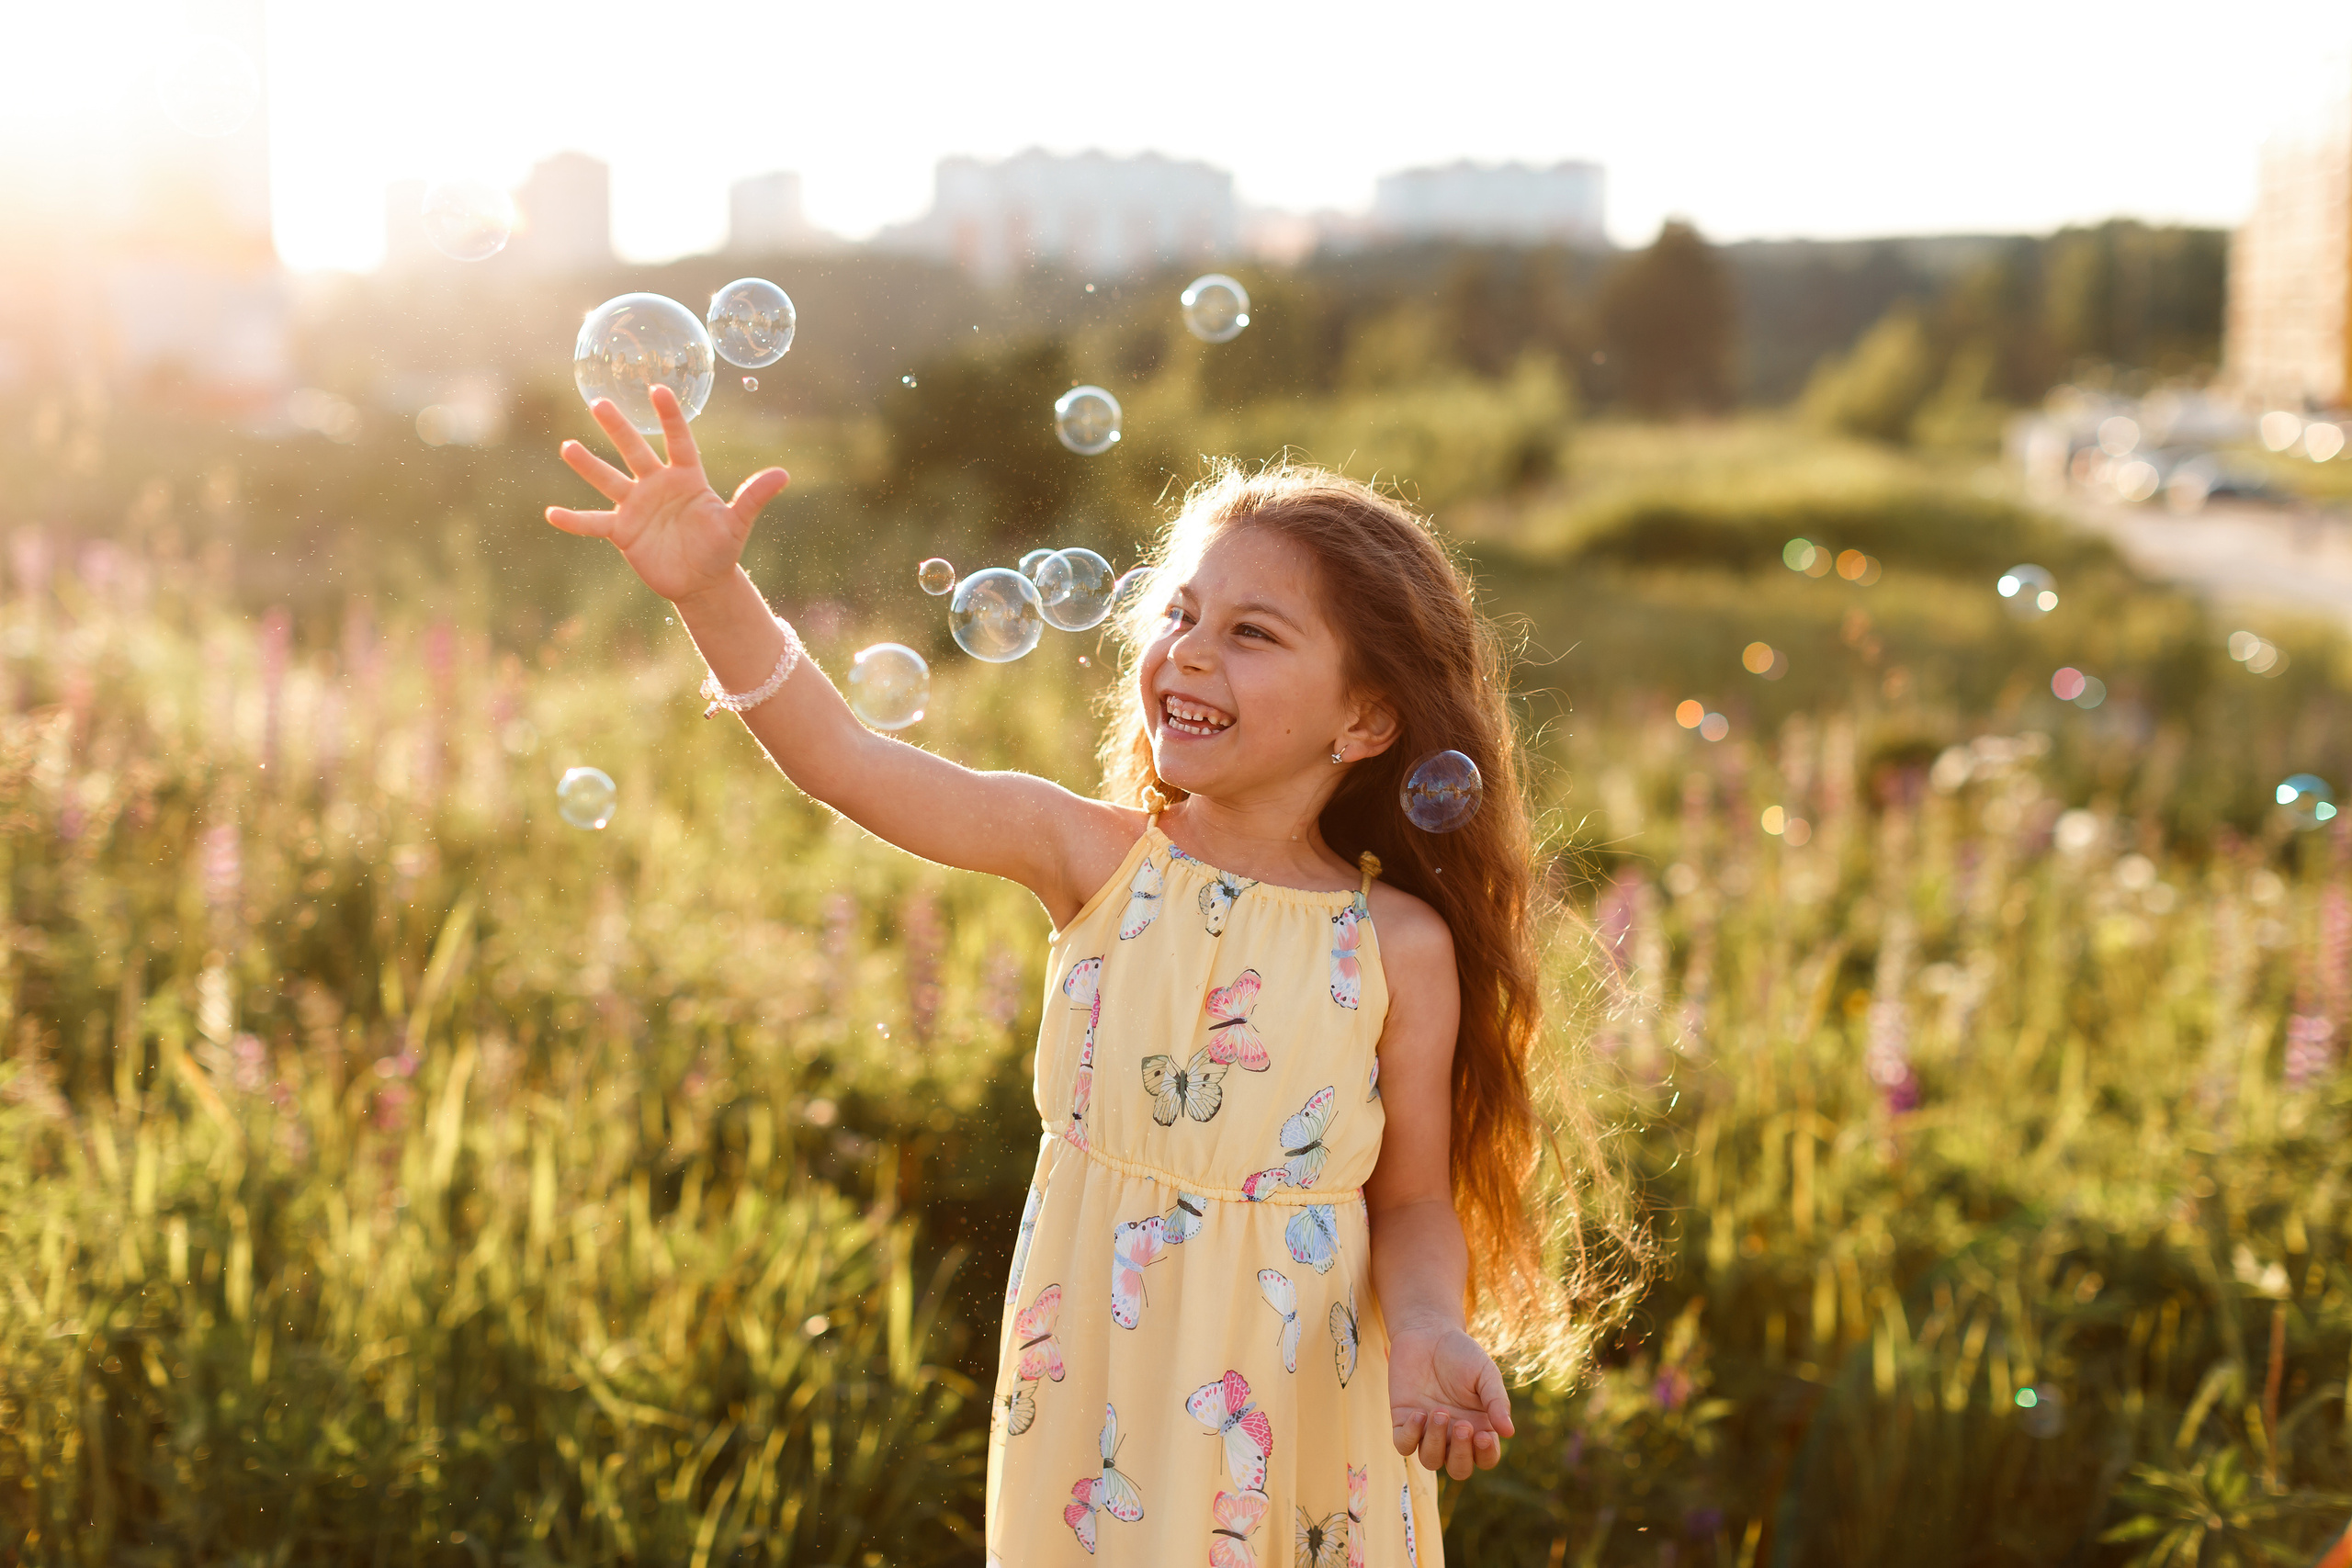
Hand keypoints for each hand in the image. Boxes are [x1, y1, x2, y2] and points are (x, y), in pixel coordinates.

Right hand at [544, 383, 789, 606]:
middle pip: (635, 451)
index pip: (678, 440)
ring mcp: (636, 506)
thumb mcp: (737, 524)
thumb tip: (783, 475)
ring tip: (567, 446)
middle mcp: (657, 485)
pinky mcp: (623, 532)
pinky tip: (551, 514)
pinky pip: (594, 523)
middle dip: (618, 428)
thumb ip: (753, 497)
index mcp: (687, 477)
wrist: (702, 581)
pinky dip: (574, 520)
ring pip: (609, 480)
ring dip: (588, 466)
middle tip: (600, 403)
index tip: (659, 389)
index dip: (670, 417)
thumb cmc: (721, 548)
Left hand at [1388, 1324, 1513, 1479]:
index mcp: (1479, 1427)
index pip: (1486, 1458)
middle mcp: (1453, 1435)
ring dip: (1436, 1442)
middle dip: (1461, 1454)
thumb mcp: (1485, 1374)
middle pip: (1458, 1469)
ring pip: (1430, 1460)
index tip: (1484, 1434)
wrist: (1428, 1332)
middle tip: (1463, 1425)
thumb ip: (1497, 1401)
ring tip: (1439, 1412)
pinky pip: (1404, 1445)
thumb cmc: (1462, 1354)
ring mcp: (1428, 1431)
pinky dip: (1411, 1436)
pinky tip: (1418, 1413)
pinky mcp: (1404, 1421)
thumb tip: (1509, 1432)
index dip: (1486, 1454)